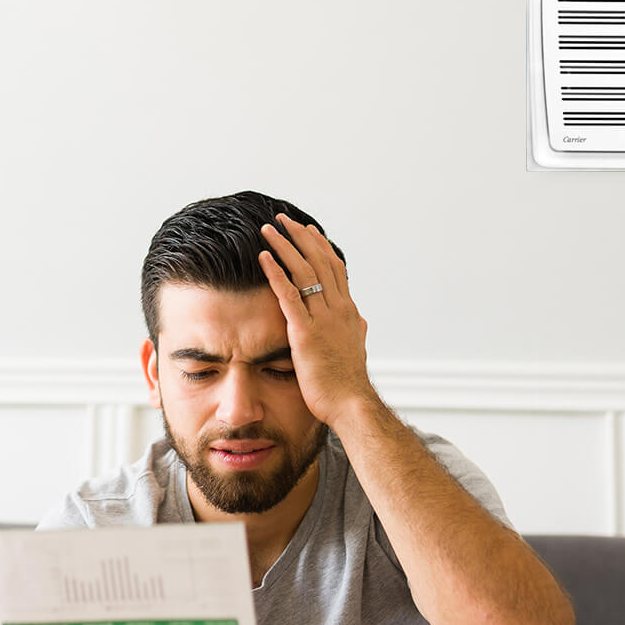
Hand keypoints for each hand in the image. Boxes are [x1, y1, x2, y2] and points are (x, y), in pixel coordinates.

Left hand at [257, 213, 376, 427]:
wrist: (351, 404)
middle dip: (299, 237)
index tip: (307, 230)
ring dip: (284, 247)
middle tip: (282, 219)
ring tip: (268, 230)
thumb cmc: (349, 383)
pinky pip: (288, 294)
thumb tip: (361, 321)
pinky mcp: (305, 332)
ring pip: (303, 271)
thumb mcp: (358, 350)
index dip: (320, 246)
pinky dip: (275, 272)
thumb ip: (357, 331)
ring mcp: (323, 319)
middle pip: (318, 261)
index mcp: (348, 311)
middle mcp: (338, 308)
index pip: (334, 268)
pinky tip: (263, 257)